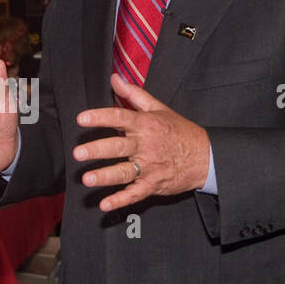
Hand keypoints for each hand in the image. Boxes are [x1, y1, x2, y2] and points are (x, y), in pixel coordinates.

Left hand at [73, 73, 210, 211]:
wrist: (206, 156)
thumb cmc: (180, 132)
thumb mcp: (159, 108)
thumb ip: (134, 94)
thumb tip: (115, 79)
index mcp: (146, 125)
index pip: (120, 118)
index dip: (100, 117)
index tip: (82, 119)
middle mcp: (146, 145)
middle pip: (119, 147)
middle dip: (97, 150)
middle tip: (78, 153)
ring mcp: (150, 167)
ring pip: (124, 172)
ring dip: (105, 177)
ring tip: (88, 179)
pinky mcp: (153, 185)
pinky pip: (135, 194)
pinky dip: (120, 200)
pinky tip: (105, 204)